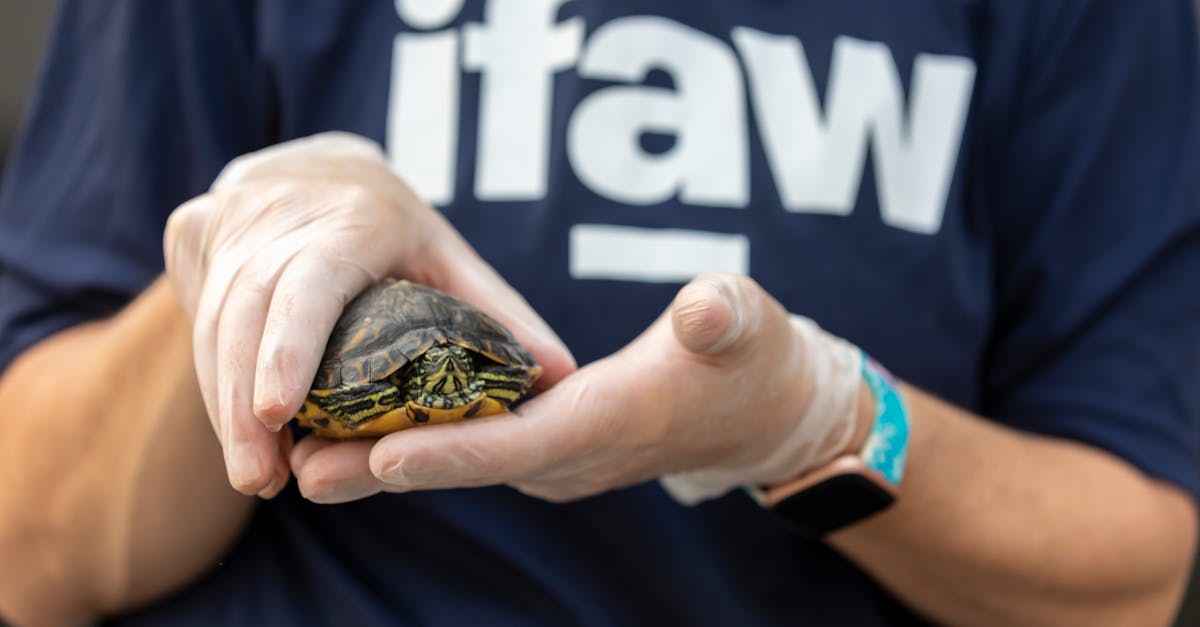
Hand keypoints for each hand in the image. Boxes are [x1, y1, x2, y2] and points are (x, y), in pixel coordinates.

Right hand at [163, 132, 575, 497]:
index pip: (312, 282)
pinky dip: (210, 374)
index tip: (277, 411)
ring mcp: (229, 218)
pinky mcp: (193, 232)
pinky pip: (193, 313)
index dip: (290, 345)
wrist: (320, 164)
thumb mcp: (451, 259)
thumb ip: (500, 316)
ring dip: (222, 400)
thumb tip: (561, 375)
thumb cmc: (395, 227)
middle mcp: (281, 212)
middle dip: (244, 402)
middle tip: (260, 479)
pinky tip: (233, 427)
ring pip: (211, 318)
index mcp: (353, 218)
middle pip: (249, 311)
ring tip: (251, 472)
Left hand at [290, 273, 865, 503]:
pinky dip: (411, 446)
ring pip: (457, 464)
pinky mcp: (545, 451)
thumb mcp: (745, 324)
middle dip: (382, 469)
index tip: (376, 452)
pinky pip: (468, 453)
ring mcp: (557, 461)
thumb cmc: (750, 359)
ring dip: (379, 464)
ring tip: (297, 457)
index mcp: (611, 422)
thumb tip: (704, 315)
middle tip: (297, 467)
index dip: (449, 450)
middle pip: (466, 465)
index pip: (520, 444)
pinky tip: (352, 431)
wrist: (757, 412)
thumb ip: (722, 318)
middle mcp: (574, 456)